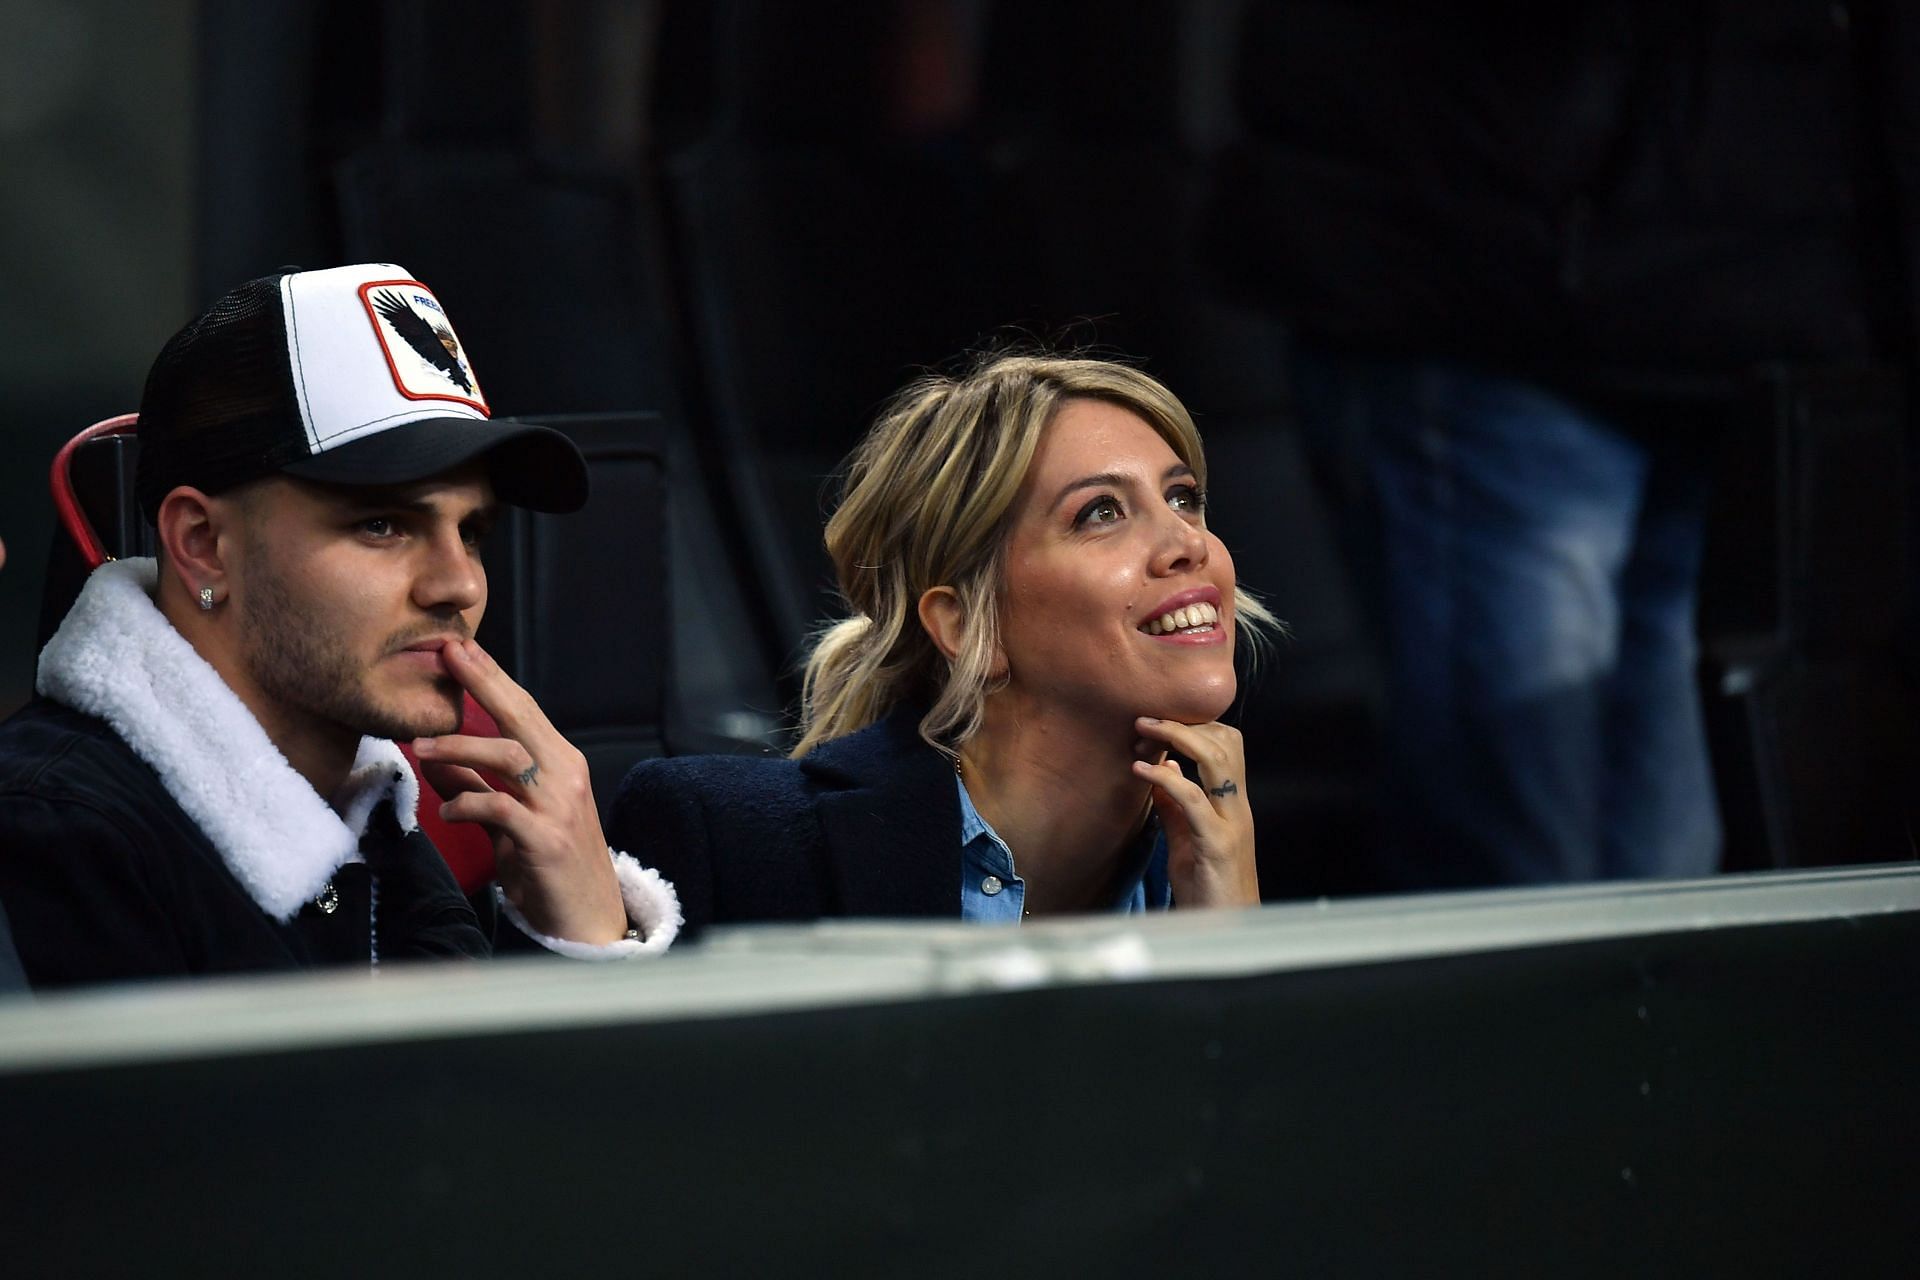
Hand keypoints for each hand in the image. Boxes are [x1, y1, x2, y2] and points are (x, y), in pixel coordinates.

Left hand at [412, 639, 627, 943]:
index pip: (524, 709)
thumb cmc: (550, 865)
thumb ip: (476, 782)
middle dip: (483, 683)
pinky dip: (467, 804)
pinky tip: (446, 810)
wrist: (591, 919)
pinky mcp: (545, 841)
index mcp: (561, 763)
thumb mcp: (511, 817)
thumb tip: (434, 753)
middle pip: (522, 717)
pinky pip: (500, 809)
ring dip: (460, 747)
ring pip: (509, 757)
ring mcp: (558, 807)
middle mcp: (565, 776)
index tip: (459, 646)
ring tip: (420, 746)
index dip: (491, 676)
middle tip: (446, 656)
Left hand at [1131, 717, 1258, 908]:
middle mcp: (1238, 809)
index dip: (1196, 725)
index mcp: (1233, 805)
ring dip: (1178, 737)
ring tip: (1144, 730)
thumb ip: (1176, 805)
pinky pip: (1194, 800)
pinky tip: (1141, 771)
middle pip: (1226, 744)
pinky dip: (1166, 779)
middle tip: (1145, 718)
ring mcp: (1230, 825)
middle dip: (1186, 723)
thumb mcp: (1187, 839)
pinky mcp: (1215, 845)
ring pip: (1216, 760)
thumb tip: (1167, 770)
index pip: (1228, 745)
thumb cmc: (1206, 889)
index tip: (1159, 721)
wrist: (1224, 932)